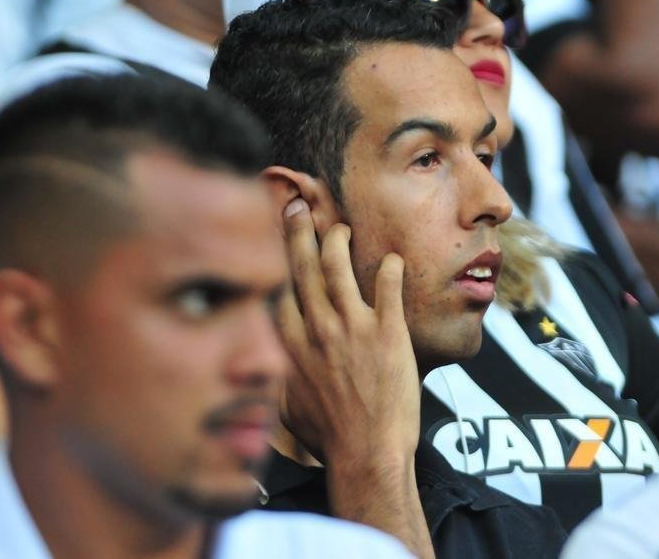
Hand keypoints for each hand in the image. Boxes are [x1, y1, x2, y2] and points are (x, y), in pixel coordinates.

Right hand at [276, 199, 418, 467]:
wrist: (366, 452)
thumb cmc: (328, 436)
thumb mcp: (287, 405)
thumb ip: (278, 374)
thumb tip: (266, 364)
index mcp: (290, 345)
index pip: (280, 288)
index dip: (275, 257)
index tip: (274, 236)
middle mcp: (318, 329)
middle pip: (305, 268)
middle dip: (299, 232)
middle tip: (299, 206)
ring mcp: (353, 328)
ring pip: (340, 269)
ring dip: (340, 241)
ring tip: (341, 228)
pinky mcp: (388, 333)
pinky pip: (388, 288)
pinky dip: (390, 269)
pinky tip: (393, 258)